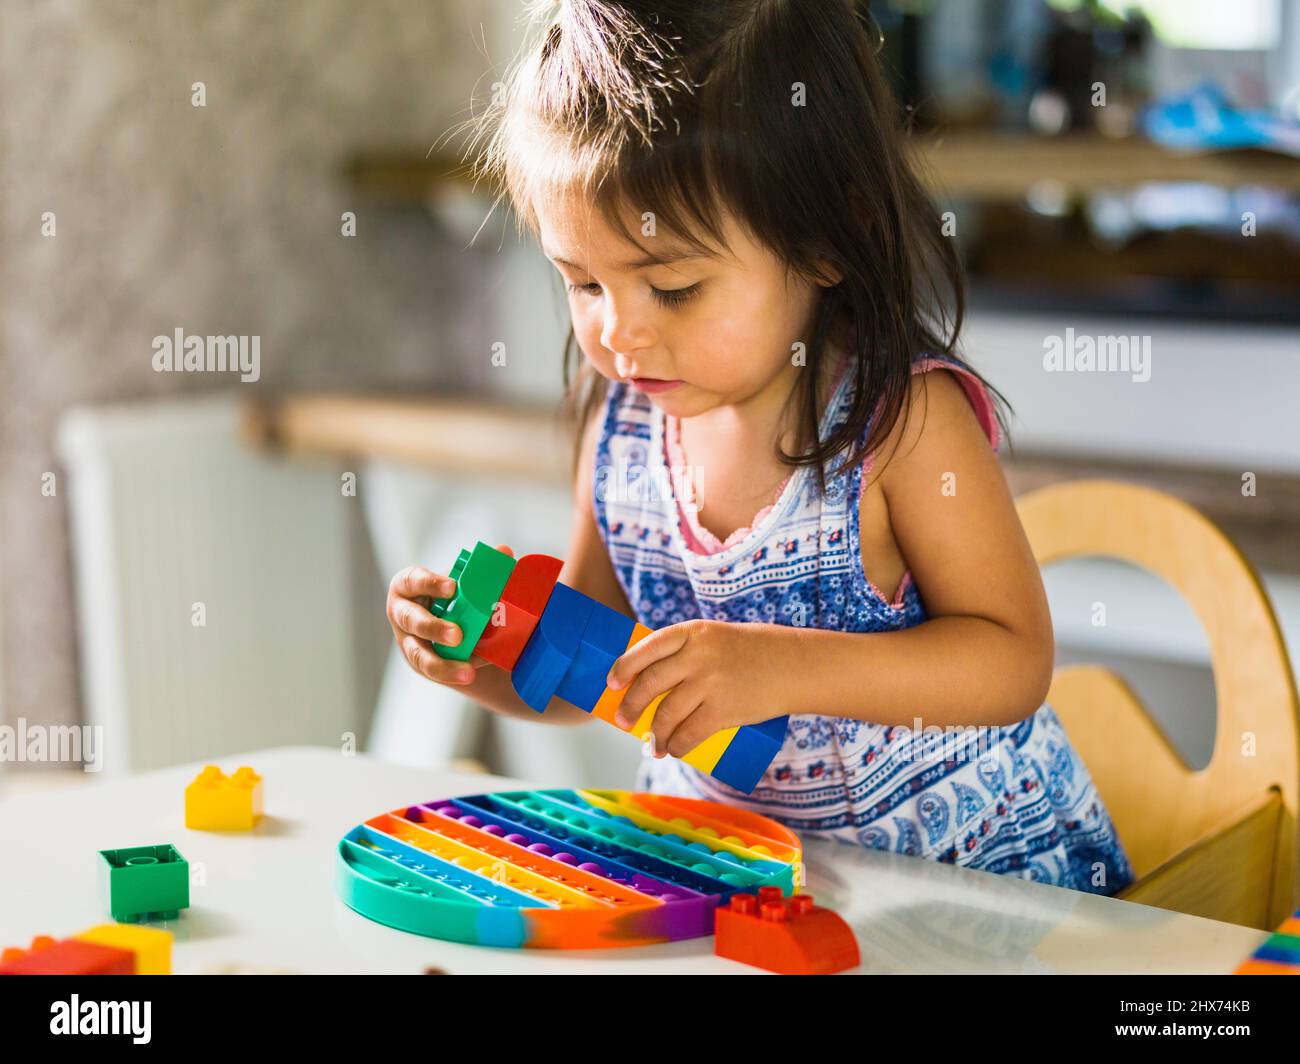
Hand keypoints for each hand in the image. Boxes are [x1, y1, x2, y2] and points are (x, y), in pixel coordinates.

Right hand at [386, 545, 514, 686]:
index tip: (453, 587)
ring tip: (466, 671)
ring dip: (442, 664)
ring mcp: (407, 640)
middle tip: (457, 635)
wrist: (451, 627)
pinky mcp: (419, 663)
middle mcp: (402, 613)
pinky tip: (470, 672)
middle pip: (410, 620)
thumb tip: (504, 551)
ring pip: (418, 654)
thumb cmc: (452, 597)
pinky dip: (452, 672)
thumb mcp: (462, 582)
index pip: (412, 580)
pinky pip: (433, 670)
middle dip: (433, 628)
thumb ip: (481, 569)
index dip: (430, 583)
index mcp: (408, 586)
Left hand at [604, 620, 791, 758]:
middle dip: (632, 706)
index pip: (647, 647)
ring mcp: (710, 683)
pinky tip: (672, 749)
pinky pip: (689, 733)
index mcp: (693, 633)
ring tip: (653, 744)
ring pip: (667, 714)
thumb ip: (686, 654)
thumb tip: (651, 689)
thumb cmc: (752, 652)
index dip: (625, 666)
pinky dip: (676, 745)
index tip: (612, 682)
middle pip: (651, 683)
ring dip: (655, 734)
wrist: (794, 665)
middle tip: (624, 719)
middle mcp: (698, 656)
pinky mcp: (724, 710)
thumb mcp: (715, 638)